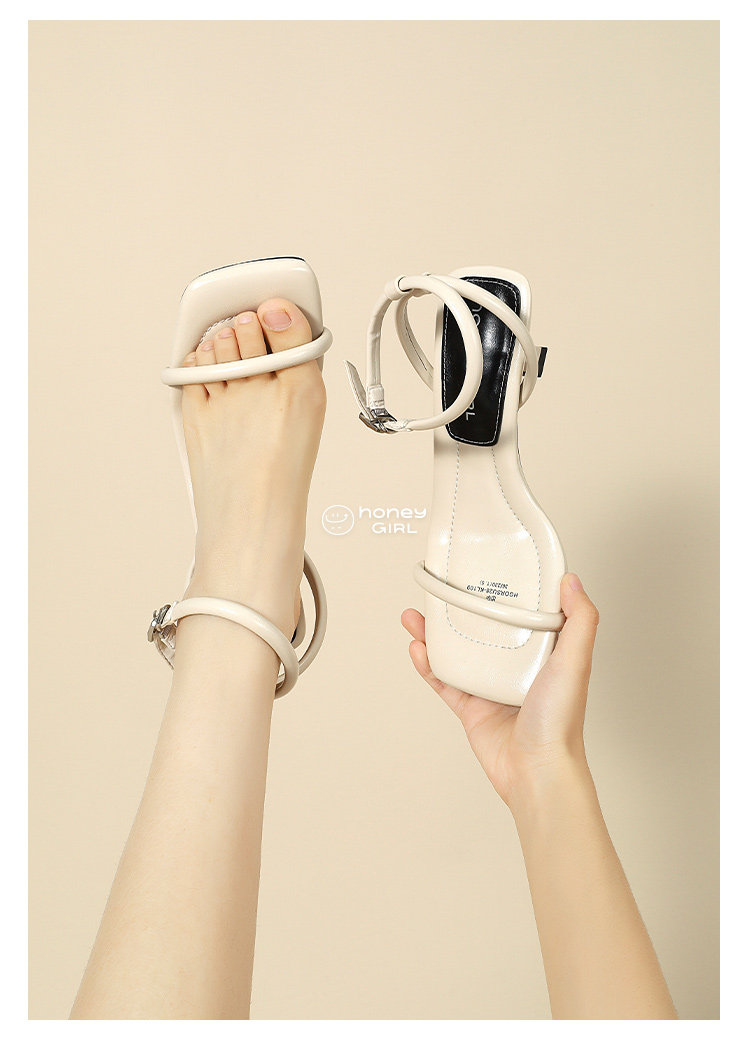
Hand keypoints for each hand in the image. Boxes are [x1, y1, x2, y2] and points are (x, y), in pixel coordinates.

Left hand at [180, 299, 325, 637]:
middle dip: (250, 328)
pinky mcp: (195, 410)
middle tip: (257, 347)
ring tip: (235, 367)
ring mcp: (225, 398)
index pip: (287, 320)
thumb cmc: (281, 473)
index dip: (281, 311)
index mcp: (301, 388)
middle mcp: (263, 388)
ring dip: (224, 344)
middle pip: (249, 327)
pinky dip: (200, 365)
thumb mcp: (308, 408)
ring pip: (219, 342)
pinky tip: (214, 381)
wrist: (252, 519)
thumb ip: (295, 355)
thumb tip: (280, 316)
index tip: (279, 314)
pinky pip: (192, 366)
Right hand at [401, 574, 599, 811]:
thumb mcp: (576, 661)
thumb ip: (581, 620)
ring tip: (416, 615)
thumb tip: (572, 579)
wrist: (536, 771)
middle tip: (439, 590)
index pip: (521, 612)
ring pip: (457, 651)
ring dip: (434, 633)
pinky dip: (428, 664)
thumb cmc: (561, 722)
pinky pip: (444, 680)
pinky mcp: (472, 708)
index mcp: (543, 652)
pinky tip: (417, 648)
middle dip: (458, 609)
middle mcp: (516, 667)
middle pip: (481, 629)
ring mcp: (491, 687)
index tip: (485, 569)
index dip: (503, 591)